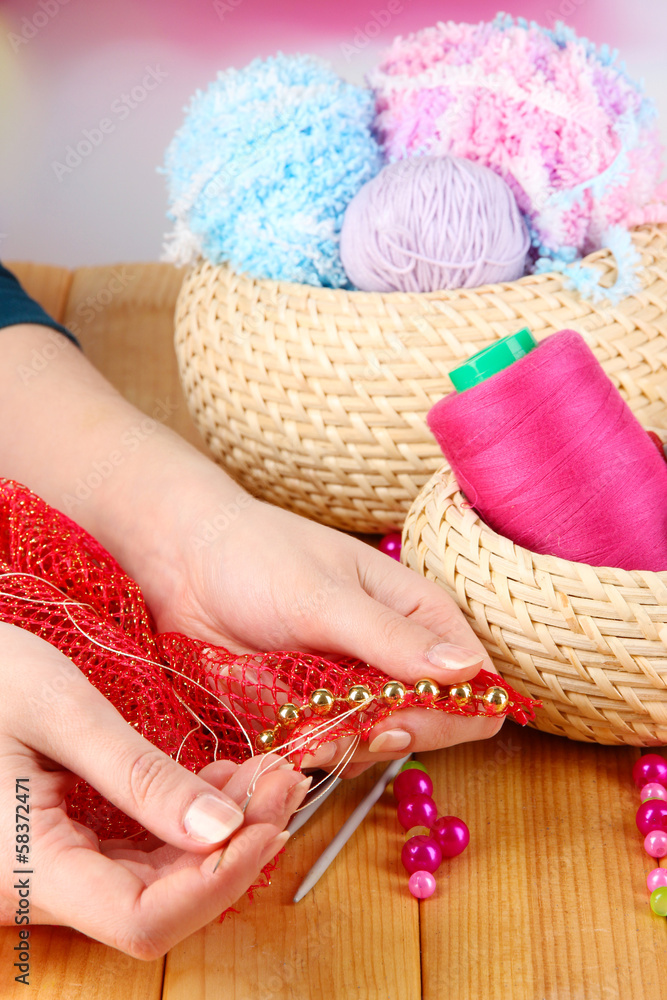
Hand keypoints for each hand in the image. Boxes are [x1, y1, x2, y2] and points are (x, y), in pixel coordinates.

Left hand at [0, 324, 501, 781]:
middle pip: (432, 729)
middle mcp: (396, 659)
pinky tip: (282, 738)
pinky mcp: (310, 717)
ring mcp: (354, 692)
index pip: (473, 688)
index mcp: (420, 617)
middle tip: (337, 730)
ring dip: (344, 751)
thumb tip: (468, 672)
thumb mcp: (324, 594)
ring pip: (379, 751)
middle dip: (388, 738)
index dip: (447, 714)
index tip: (396, 716)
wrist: (185, 563)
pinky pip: (329, 757)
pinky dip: (309, 758)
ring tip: (301, 730)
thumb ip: (391, 637)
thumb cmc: (258, 556)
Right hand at [0, 624, 309, 956]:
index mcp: (27, 867)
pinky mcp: (60, 845)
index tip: (268, 822)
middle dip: (234, 845)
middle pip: (159, 901)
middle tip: (284, 779)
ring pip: (155, 878)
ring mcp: (49, 869)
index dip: (217, 883)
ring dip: (219, 829)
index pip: (142, 921)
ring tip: (267, 772)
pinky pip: (135, 850)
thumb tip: (223, 827)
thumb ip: (139, 776)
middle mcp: (38, 885)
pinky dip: (186, 818)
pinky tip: (224, 778)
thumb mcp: (62, 712)